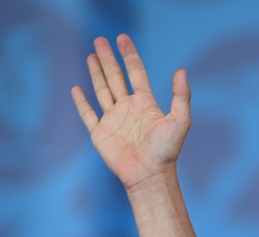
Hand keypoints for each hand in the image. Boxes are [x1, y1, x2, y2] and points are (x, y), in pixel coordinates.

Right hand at [71, 34, 190, 189]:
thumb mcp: (180, 121)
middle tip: (100, 38)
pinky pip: (88, 114)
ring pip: (102, 90)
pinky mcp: (100, 133)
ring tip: (91, 55)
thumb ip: (181, 96)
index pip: (136, 73)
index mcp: (145, 104)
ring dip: (96, 73)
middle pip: (115, 77)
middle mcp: (128, 109)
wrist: (150, 175)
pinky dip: (81, 102)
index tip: (122, 38)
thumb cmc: (167, 151)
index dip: (129, 55)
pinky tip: (77, 88)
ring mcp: (113, 120)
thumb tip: (182, 70)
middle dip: (108, 58)